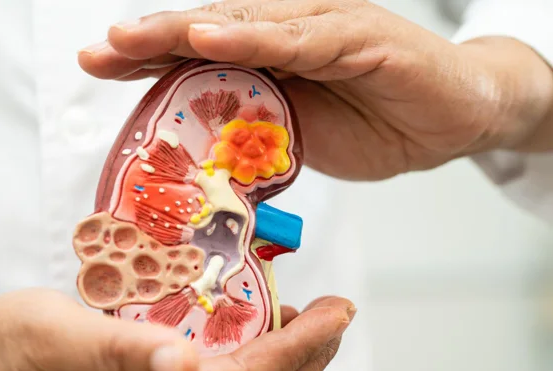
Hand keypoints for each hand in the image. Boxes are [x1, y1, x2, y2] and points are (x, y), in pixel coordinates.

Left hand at [78, 0, 552, 179]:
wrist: (454, 117)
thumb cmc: (378, 122)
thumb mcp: (299, 140)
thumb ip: (254, 139)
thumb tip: (204, 162)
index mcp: (267, 59)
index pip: (197, 56)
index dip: (147, 58)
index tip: (100, 65)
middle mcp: (287, 34)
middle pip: (207, 32)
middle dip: (147, 40)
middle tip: (98, 51)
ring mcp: (321, 29)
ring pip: (242, 24)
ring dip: (183, 31)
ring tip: (131, 39)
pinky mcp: (357, 38)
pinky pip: (298, 37)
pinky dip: (253, 37)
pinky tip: (211, 38)